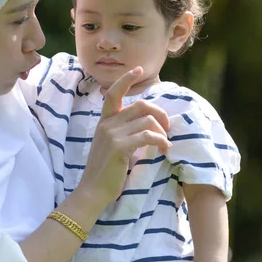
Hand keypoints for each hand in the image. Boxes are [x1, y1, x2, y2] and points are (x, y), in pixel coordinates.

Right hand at [76, 67, 171, 206]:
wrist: (92, 192)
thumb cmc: (105, 172)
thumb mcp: (112, 146)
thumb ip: (124, 133)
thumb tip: (148, 126)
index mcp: (104, 122)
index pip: (113, 93)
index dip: (126, 79)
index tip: (138, 69)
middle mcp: (107, 124)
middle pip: (141, 105)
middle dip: (160, 113)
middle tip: (168, 128)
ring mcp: (112, 134)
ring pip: (147, 120)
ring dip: (162, 131)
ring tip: (165, 143)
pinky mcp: (119, 147)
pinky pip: (147, 136)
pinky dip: (161, 141)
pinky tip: (164, 149)